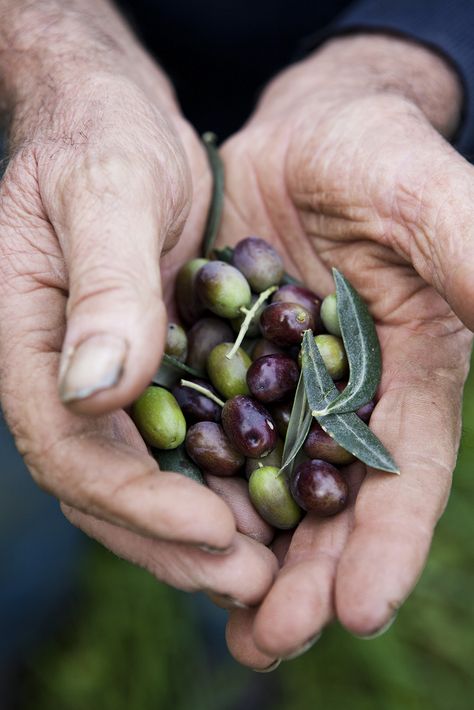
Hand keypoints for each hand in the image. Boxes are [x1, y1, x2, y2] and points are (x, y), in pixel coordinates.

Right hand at [0, 2, 275, 604]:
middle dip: (171, 540)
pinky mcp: (142, 370)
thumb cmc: (101, 137)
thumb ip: (103, 288)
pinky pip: (171, 444)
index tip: (214, 532)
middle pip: (100, 484)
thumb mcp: (108, 192)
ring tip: (265, 562)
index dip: (136, 499)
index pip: (67, 445)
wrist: (115, 121)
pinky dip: (212, 483)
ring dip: (195, 531)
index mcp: (23, 340)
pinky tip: (263, 503)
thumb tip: (97, 392)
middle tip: (252, 579)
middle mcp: (54, 374)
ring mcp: (97, 378)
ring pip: (136, 478)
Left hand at [215, 35, 472, 666]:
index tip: (361, 608)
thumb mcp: (426, 200)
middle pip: (331, 502)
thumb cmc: (376, 155)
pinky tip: (175, 530)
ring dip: (250, 555)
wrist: (305, 133)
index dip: (389, 541)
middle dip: (309, 575)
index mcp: (409, 376)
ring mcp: (284, 388)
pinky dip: (198, 488)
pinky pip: (209, 437)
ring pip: (267, 487)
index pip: (407, 473)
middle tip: (275, 640)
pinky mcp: (228, 367)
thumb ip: (470, 258)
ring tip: (232, 625)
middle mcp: (348, 397)